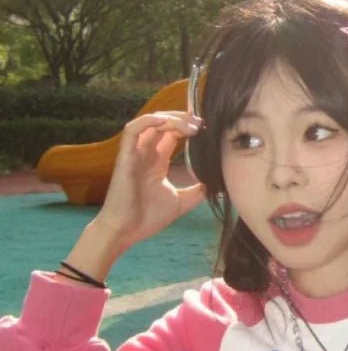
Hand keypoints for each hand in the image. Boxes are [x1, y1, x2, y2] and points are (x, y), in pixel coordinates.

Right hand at [95, 111, 205, 251]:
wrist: (126, 231)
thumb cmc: (147, 217)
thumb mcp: (180, 202)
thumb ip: (197, 192)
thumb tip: (217, 187)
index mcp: (158, 161)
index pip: (172, 134)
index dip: (188, 127)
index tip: (206, 128)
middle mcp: (147, 153)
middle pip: (163, 124)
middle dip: (183, 119)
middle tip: (201, 122)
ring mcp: (135, 154)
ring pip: (150, 123)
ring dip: (170, 119)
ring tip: (189, 124)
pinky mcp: (125, 157)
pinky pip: (132, 131)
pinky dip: (146, 121)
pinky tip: (164, 122)